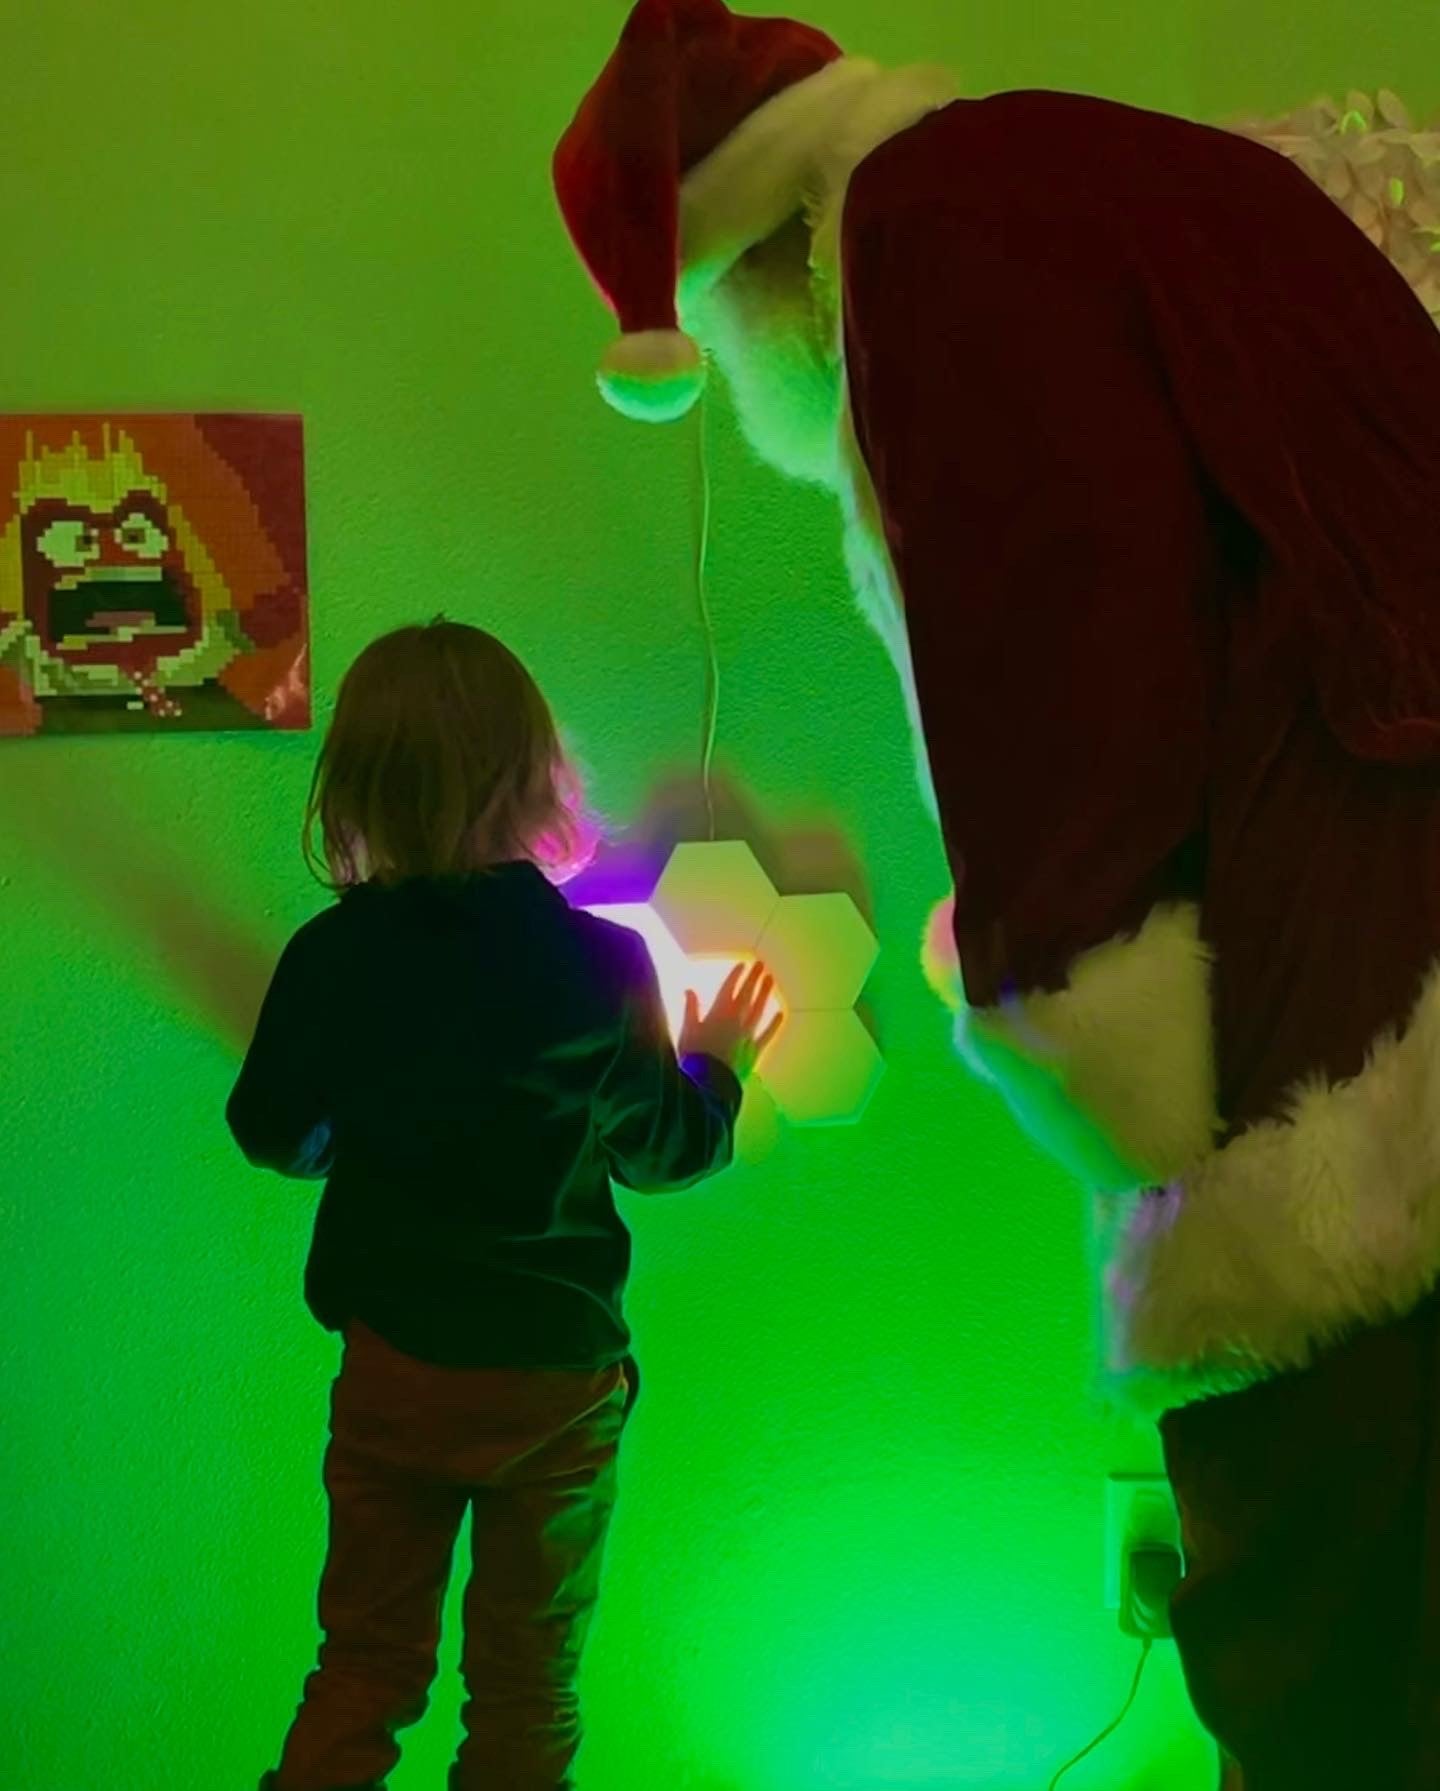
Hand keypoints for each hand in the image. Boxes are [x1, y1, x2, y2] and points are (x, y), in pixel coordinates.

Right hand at [679, 960, 783, 1081]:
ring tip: (771, 979)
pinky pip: (767, 1034)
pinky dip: (774, 1024)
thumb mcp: (686, 1031)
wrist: (708, 1085)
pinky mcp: (755, 1051)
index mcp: (717, 1014)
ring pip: (758, 1010)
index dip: (736, 976)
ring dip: (765, 994)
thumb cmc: (693, 1058)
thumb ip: (690, 1009)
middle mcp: (736, 1021)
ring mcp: (747, 1035)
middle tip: (761, 965)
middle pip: (746, 995)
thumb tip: (689, 989)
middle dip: (753, 979)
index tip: (743, 964)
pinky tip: (780, 1013)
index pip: (728, 989)